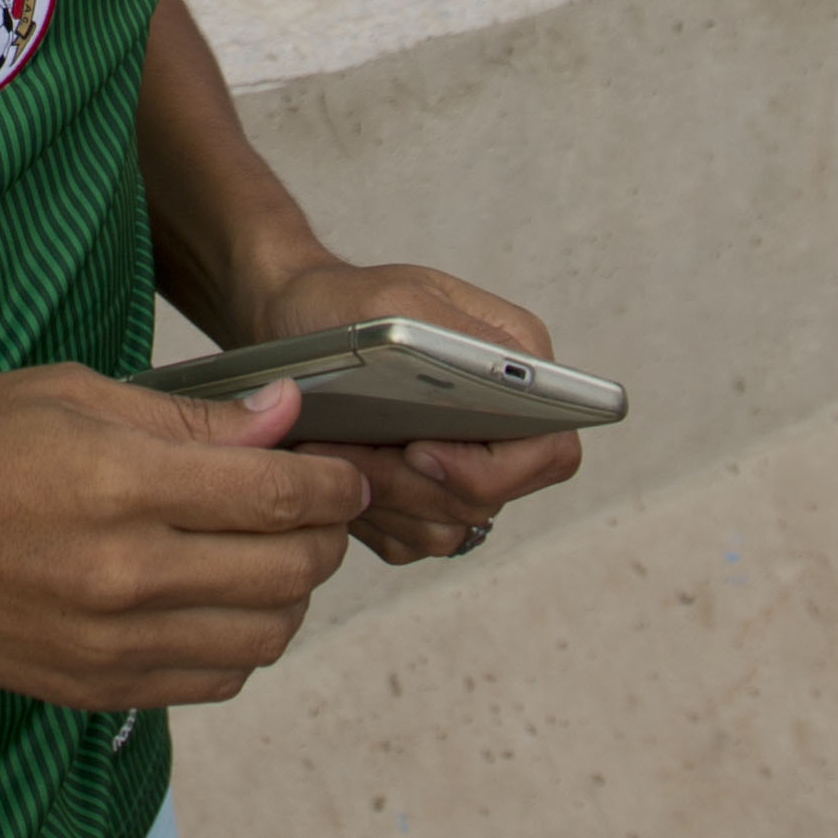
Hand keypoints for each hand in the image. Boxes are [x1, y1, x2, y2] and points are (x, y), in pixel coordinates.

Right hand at [0, 366, 367, 708]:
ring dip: (288, 593)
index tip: (344, 471)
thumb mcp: (70, 394)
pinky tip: (219, 601)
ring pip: (265, 635)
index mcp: (119, 481)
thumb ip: (188, 417)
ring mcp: (112, 642)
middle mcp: (124, 572)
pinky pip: (214, 679)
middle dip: (322, 533)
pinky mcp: (96, 686)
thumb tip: (282, 420)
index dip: (331, 481)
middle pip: (287, 569)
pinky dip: (240, 642)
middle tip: (313, 506)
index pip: (277, 494)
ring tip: (268, 555)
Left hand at [245, 259, 587, 565]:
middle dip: (409, 483)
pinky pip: (410, 540)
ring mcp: (466, 469)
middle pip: (488, 498)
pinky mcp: (426, 502)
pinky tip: (331, 476)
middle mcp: (505, 428)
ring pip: (447, 527)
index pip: (548, 451)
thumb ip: (459, 336)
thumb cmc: (341, 301)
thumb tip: (511, 381)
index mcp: (519, 371)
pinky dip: (367, 516)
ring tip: (324, 452)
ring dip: (380, 498)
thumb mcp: (396, 298)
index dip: (490, 469)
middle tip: (341, 448)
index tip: (417, 449)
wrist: (289, 322)